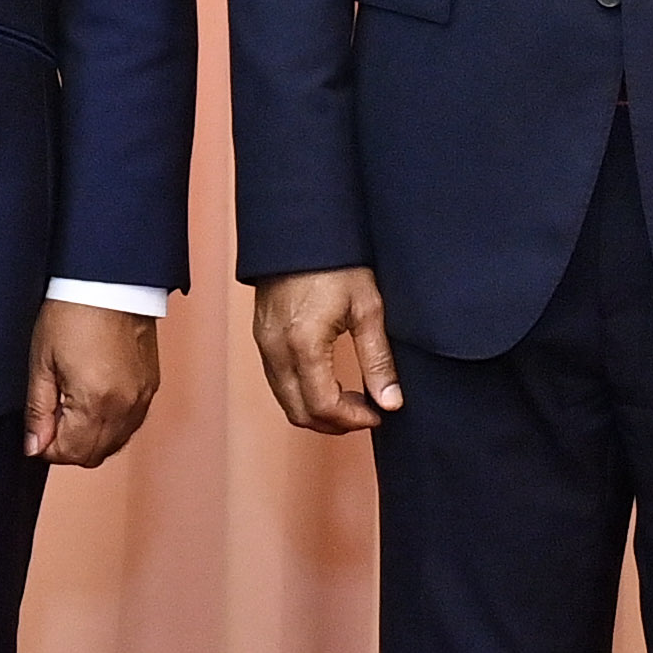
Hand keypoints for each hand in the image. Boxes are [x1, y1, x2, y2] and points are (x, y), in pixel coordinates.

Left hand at [22, 301, 163, 466]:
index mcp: (95, 401)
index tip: (39, 425)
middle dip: (69, 445)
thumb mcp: (42, 363)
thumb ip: (38, 411)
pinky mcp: (150, 387)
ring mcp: (142, 398)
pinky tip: (95, 399)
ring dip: (90, 436)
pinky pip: (130, 424)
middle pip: (94, 455)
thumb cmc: (72, 313)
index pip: (70, 453)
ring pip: (114, 444)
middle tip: (53, 415)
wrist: (109, 282)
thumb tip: (34, 447)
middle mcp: (125, 406)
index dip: (47, 445)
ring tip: (73, 403)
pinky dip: (110, 423)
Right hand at [250, 267, 405, 434]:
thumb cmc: (337, 261)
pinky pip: (277, 381)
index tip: (378, 415)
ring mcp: (263, 344)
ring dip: (317, 410)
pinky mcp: (261, 337)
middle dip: (334, 423)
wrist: (302, 229)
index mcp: (303, 345)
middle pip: (299, 413)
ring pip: (285, 400)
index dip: (352, 420)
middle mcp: (276, 350)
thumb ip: (378, 361)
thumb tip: (391, 402)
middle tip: (366, 413)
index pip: (323, 407)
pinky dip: (302, 393)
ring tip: (352, 398)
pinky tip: (329, 380)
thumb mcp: (368, 309)